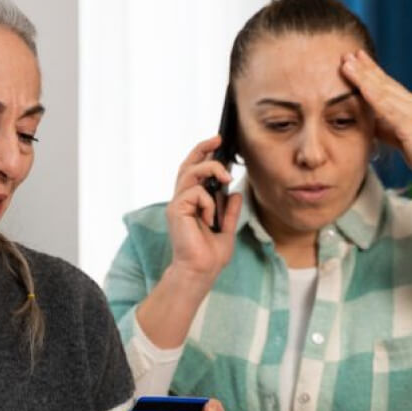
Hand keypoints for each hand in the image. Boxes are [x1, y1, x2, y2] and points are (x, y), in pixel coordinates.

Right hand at [165, 137, 244, 285]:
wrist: (200, 271)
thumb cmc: (210, 255)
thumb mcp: (227, 229)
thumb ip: (230, 211)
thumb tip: (235, 193)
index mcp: (191, 204)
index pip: (193, 172)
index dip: (203, 154)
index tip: (218, 142)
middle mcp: (181, 201)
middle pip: (187, 165)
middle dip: (202, 148)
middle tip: (218, 139)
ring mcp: (177, 204)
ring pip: (191, 172)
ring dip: (212, 170)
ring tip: (227, 179)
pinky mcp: (176, 209)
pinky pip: (196, 192)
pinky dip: (209, 203)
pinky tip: (210, 219)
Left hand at [340, 49, 411, 191]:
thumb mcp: (402, 139)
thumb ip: (387, 128)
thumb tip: (370, 121)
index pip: (388, 85)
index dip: (372, 72)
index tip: (357, 60)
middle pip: (385, 82)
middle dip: (366, 67)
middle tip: (348, 53)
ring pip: (383, 90)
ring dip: (364, 75)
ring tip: (347, 63)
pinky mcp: (411, 124)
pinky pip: (388, 107)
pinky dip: (373, 95)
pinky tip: (361, 86)